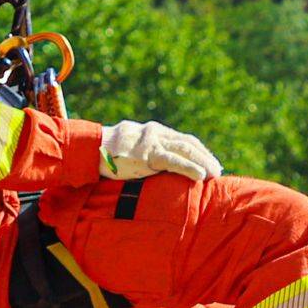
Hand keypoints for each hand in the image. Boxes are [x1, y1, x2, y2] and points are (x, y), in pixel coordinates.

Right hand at [99, 120, 221, 181]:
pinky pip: (173, 161)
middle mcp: (156, 133)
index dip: (199, 150)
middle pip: (188, 143)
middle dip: (205, 156)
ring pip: (185, 150)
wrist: (90, 148)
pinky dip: (189, 168)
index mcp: (154, 131)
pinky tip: (200, 176)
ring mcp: (152, 142)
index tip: (209, 161)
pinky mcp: (147, 155)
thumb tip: (155, 166)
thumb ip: (145, 151)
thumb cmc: (107, 152)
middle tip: (217, 170)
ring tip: (214, 174)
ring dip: (203, 162)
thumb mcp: (130, 146)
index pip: (183, 139)